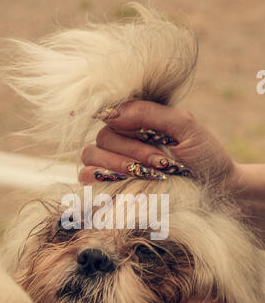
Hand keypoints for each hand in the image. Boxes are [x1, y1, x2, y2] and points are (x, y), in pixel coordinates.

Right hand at [79, 100, 236, 184]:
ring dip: (118, 164)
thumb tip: (111, 113)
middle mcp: (122, 140)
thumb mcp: (185, 126)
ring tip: (150, 177)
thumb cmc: (204, 156)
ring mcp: (113, 163)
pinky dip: (99, 178)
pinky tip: (124, 183)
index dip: (124, 124)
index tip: (152, 138)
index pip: (111, 113)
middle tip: (162, 164)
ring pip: (91, 155)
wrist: (217, 189)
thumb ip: (150, 113)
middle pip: (103, 137)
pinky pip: (86, 177)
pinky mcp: (109, 187)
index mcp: (137, 121)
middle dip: (132, 151)